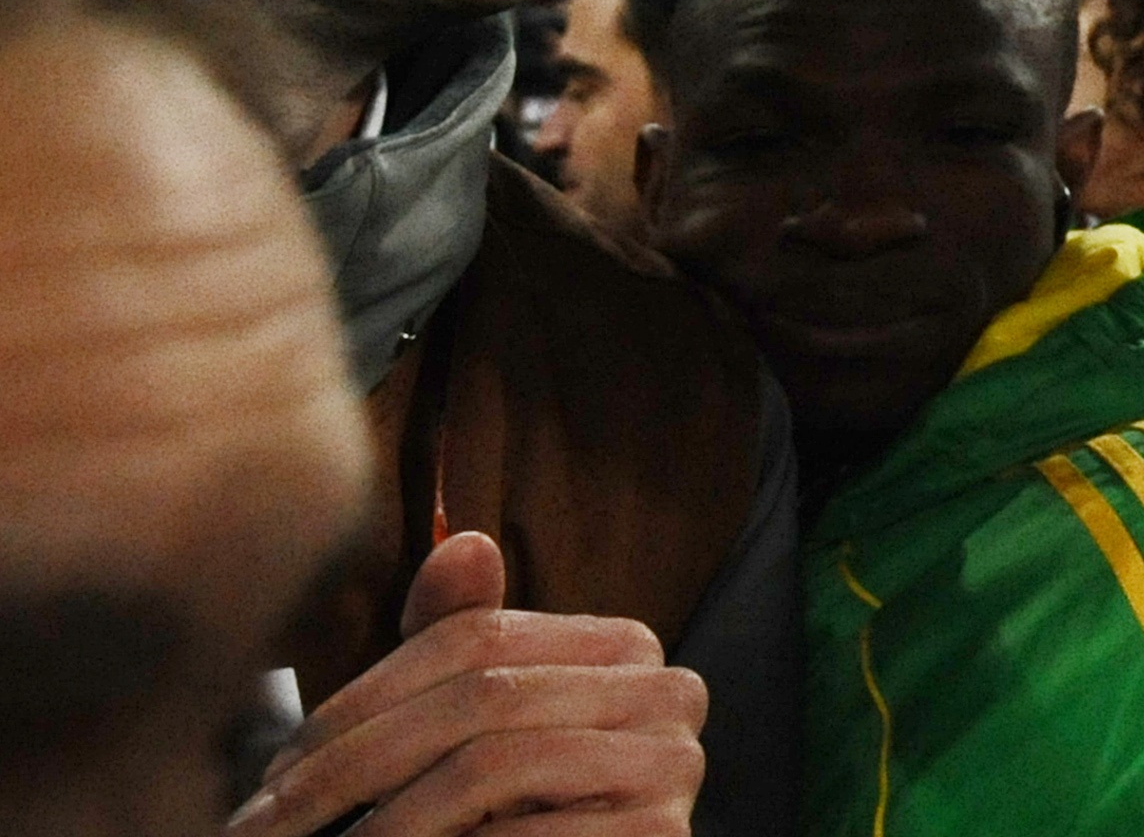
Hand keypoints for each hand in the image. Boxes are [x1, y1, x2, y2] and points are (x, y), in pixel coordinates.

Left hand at [230, 533, 704, 836]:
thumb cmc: (508, 813)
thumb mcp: (474, 727)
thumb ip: (465, 643)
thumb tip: (464, 542)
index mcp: (623, 647)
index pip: (475, 640)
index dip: (358, 700)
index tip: (270, 773)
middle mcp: (668, 691)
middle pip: (479, 698)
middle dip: (352, 767)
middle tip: (264, 828)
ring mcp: (673, 765)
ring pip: (492, 766)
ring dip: (387, 823)